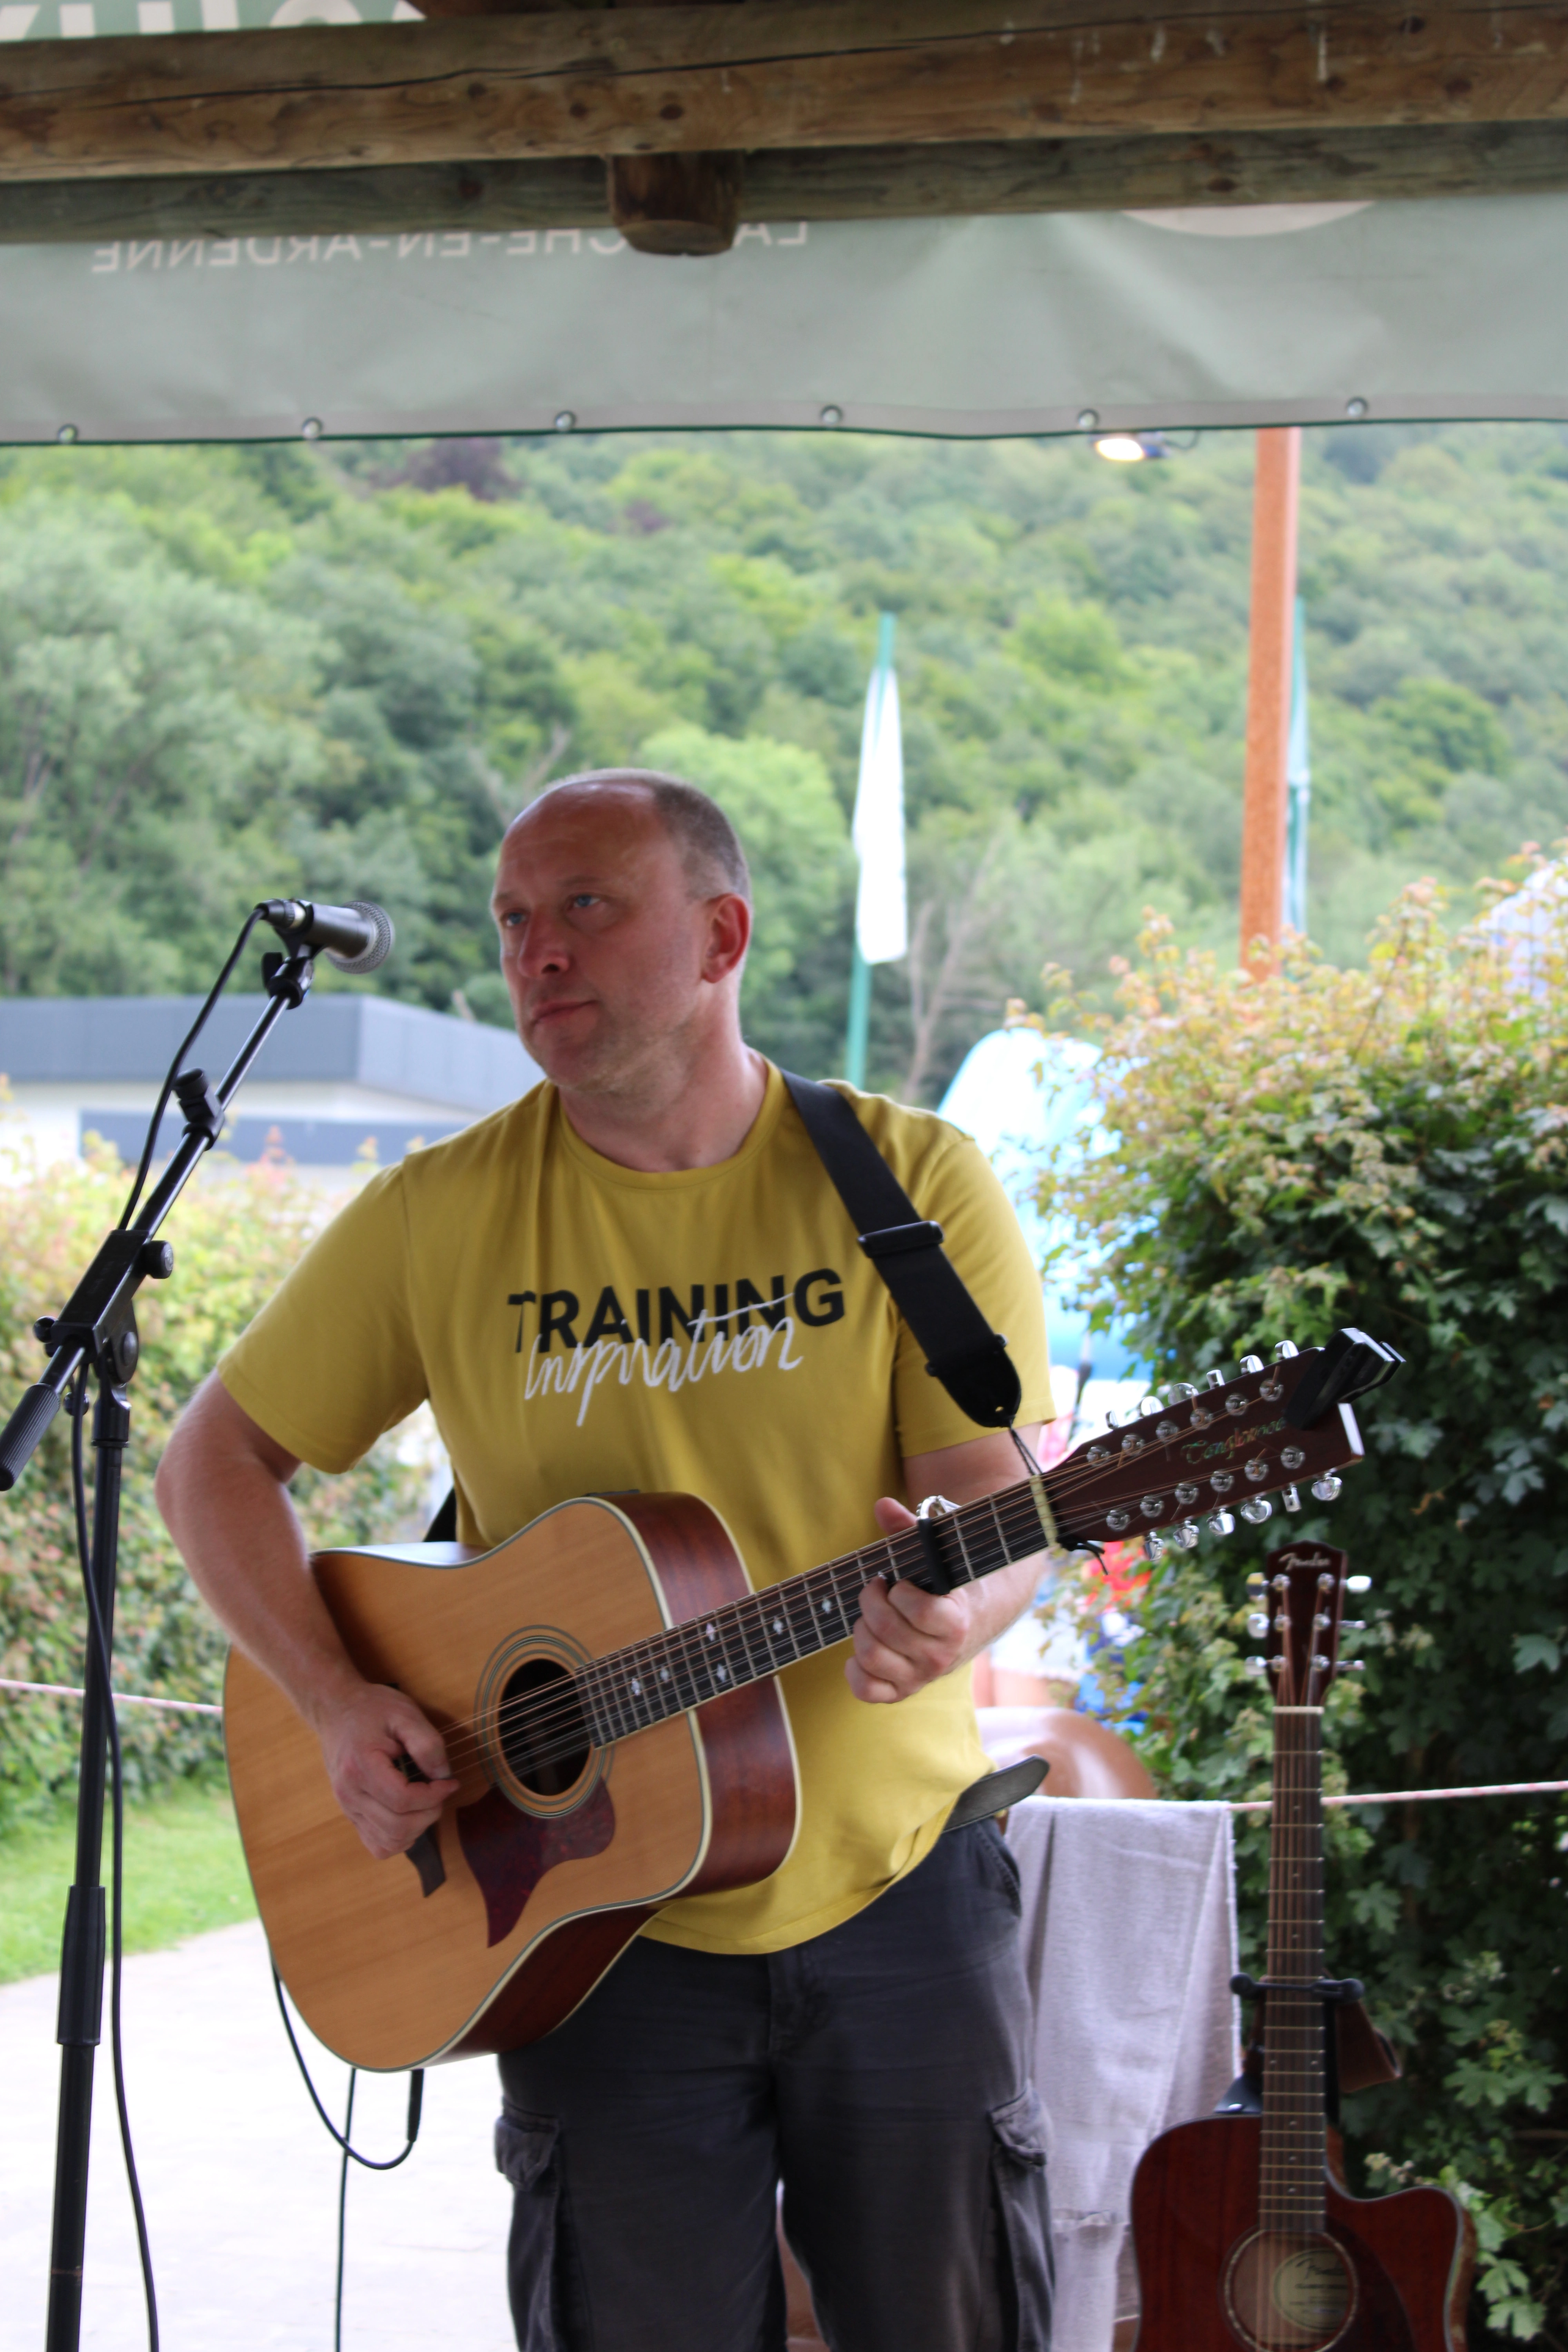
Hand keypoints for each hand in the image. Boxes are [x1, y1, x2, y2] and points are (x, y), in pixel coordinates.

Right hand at [313, 1681, 459, 1859]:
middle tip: (441, 1792)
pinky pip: (377, 1844)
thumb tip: (443, 1775)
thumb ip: (427, 1744)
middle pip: (397, 1826)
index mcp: (360, 1767)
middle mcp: (349, 1793)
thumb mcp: (406, 1714)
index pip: (403, 1800)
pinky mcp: (350, 1814)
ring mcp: (347, 1807)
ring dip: (417, 1828)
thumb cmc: (372, 1709)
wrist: (336, 1710)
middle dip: (430, 1813)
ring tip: (427, 1802)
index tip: (450, 1782)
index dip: (434, 1796)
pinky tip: (410, 1816)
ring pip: (388, 1841)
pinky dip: (399, 1839)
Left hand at [846, 1497, 974, 1703]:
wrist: (974, 1620)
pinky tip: (860, 1648)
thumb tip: (883, 1506)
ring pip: (871, 1657)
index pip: (921, 1611)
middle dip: (871, 1601)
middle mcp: (940, 1657)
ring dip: (861, 1629)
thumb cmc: (947, 1583)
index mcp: (955, 1623)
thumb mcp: (936, 1556)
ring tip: (871, 1615)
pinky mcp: (903, 1691)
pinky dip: (854, 1671)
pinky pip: (867, 1691)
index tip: (898, 1581)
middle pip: (884, 1630)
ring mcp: (920, 1677)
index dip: (900, 1591)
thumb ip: (909, 1530)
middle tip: (876, 1588)